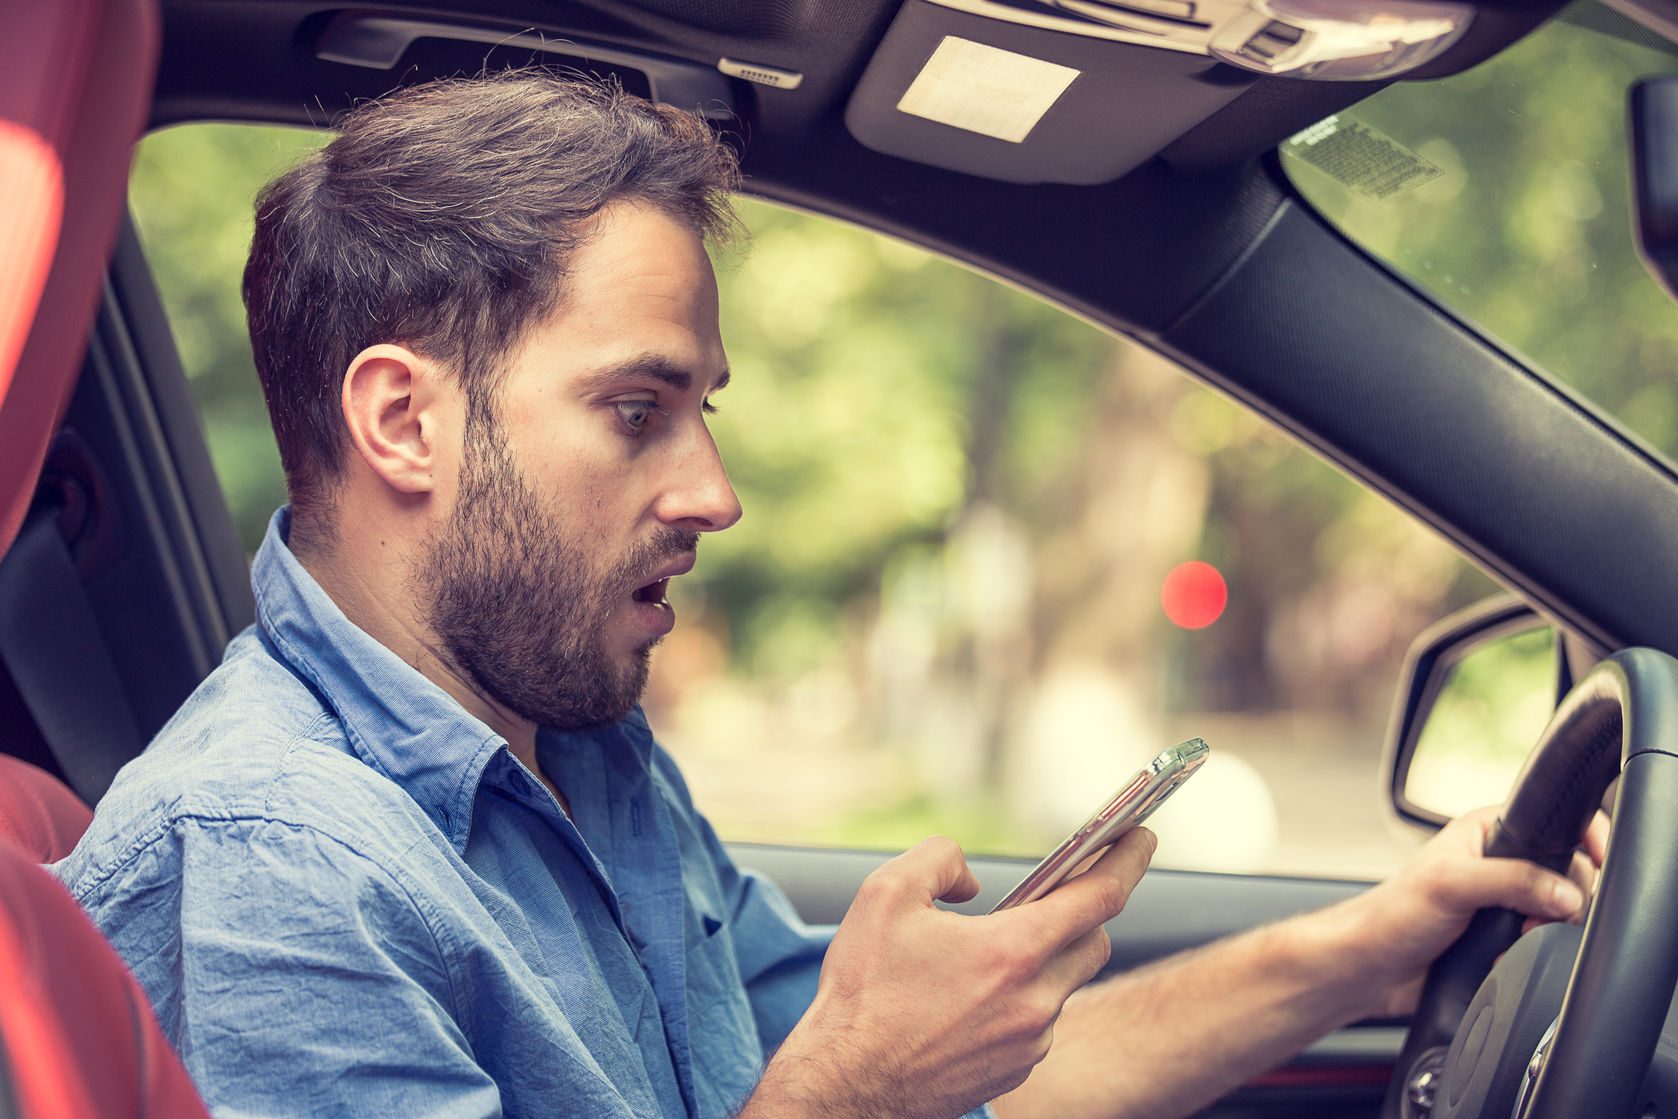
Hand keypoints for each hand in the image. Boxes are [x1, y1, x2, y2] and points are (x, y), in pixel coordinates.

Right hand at [746, 829, 1155, 1118]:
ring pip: (1063, 984)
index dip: (1127, 858)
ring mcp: (1030, 1041)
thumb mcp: (886, 894)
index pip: (1100, 896)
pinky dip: (1021, 999)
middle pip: (1095, 941)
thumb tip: (973, 882)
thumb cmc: (863, 992)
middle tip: (1056, 892)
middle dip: (1084, 911)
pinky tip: (971, 997)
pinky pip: (1038, 1021)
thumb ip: (940, 859)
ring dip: (1043, 959)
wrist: (846, 1084)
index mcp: (1013, 951)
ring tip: (987, 951)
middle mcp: (1034, 1000)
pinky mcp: (1016, 1070)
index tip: (1141, 835)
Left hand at [1330, 805, 1605, 1017]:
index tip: (1596, 860)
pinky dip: (1536, 951)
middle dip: (1564, 897)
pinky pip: (1544, 941)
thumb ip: (1512, 881)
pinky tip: (1508, 955)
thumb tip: (1565, 893)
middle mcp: (1501, 861)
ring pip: (1560, 911)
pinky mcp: (1505, 935)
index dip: (1583, 838)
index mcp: (1487, 830)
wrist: (1372, 967)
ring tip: (1518, 937)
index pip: (1554, 822)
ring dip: (1548, 929)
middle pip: (1569, 872)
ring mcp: (1505, 900)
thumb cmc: (1393, 914)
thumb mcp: (1451, 884)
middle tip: (1534, 916)